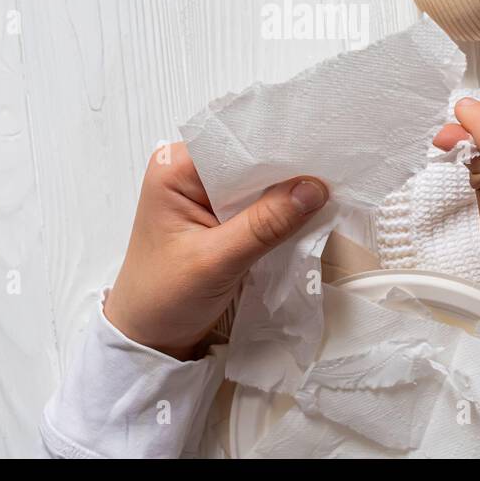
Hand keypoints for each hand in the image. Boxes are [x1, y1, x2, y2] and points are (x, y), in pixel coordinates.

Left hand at [104, 142, 328, 359]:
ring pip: (257, 182)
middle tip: (332, 173)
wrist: (147, 336)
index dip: (277, 150)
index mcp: (176, 168)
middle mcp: (189, 170)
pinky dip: (278, 210)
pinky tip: (305, 213)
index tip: (319, 155)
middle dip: (286, 170)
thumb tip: (314, 188)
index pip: (236, 144)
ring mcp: (205, 192)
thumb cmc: (165, 297)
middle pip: (249, 159)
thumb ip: (265, 224)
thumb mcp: (216, 261)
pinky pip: (257, 202)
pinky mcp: (219, 214)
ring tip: (327, 191)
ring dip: (286, 191)